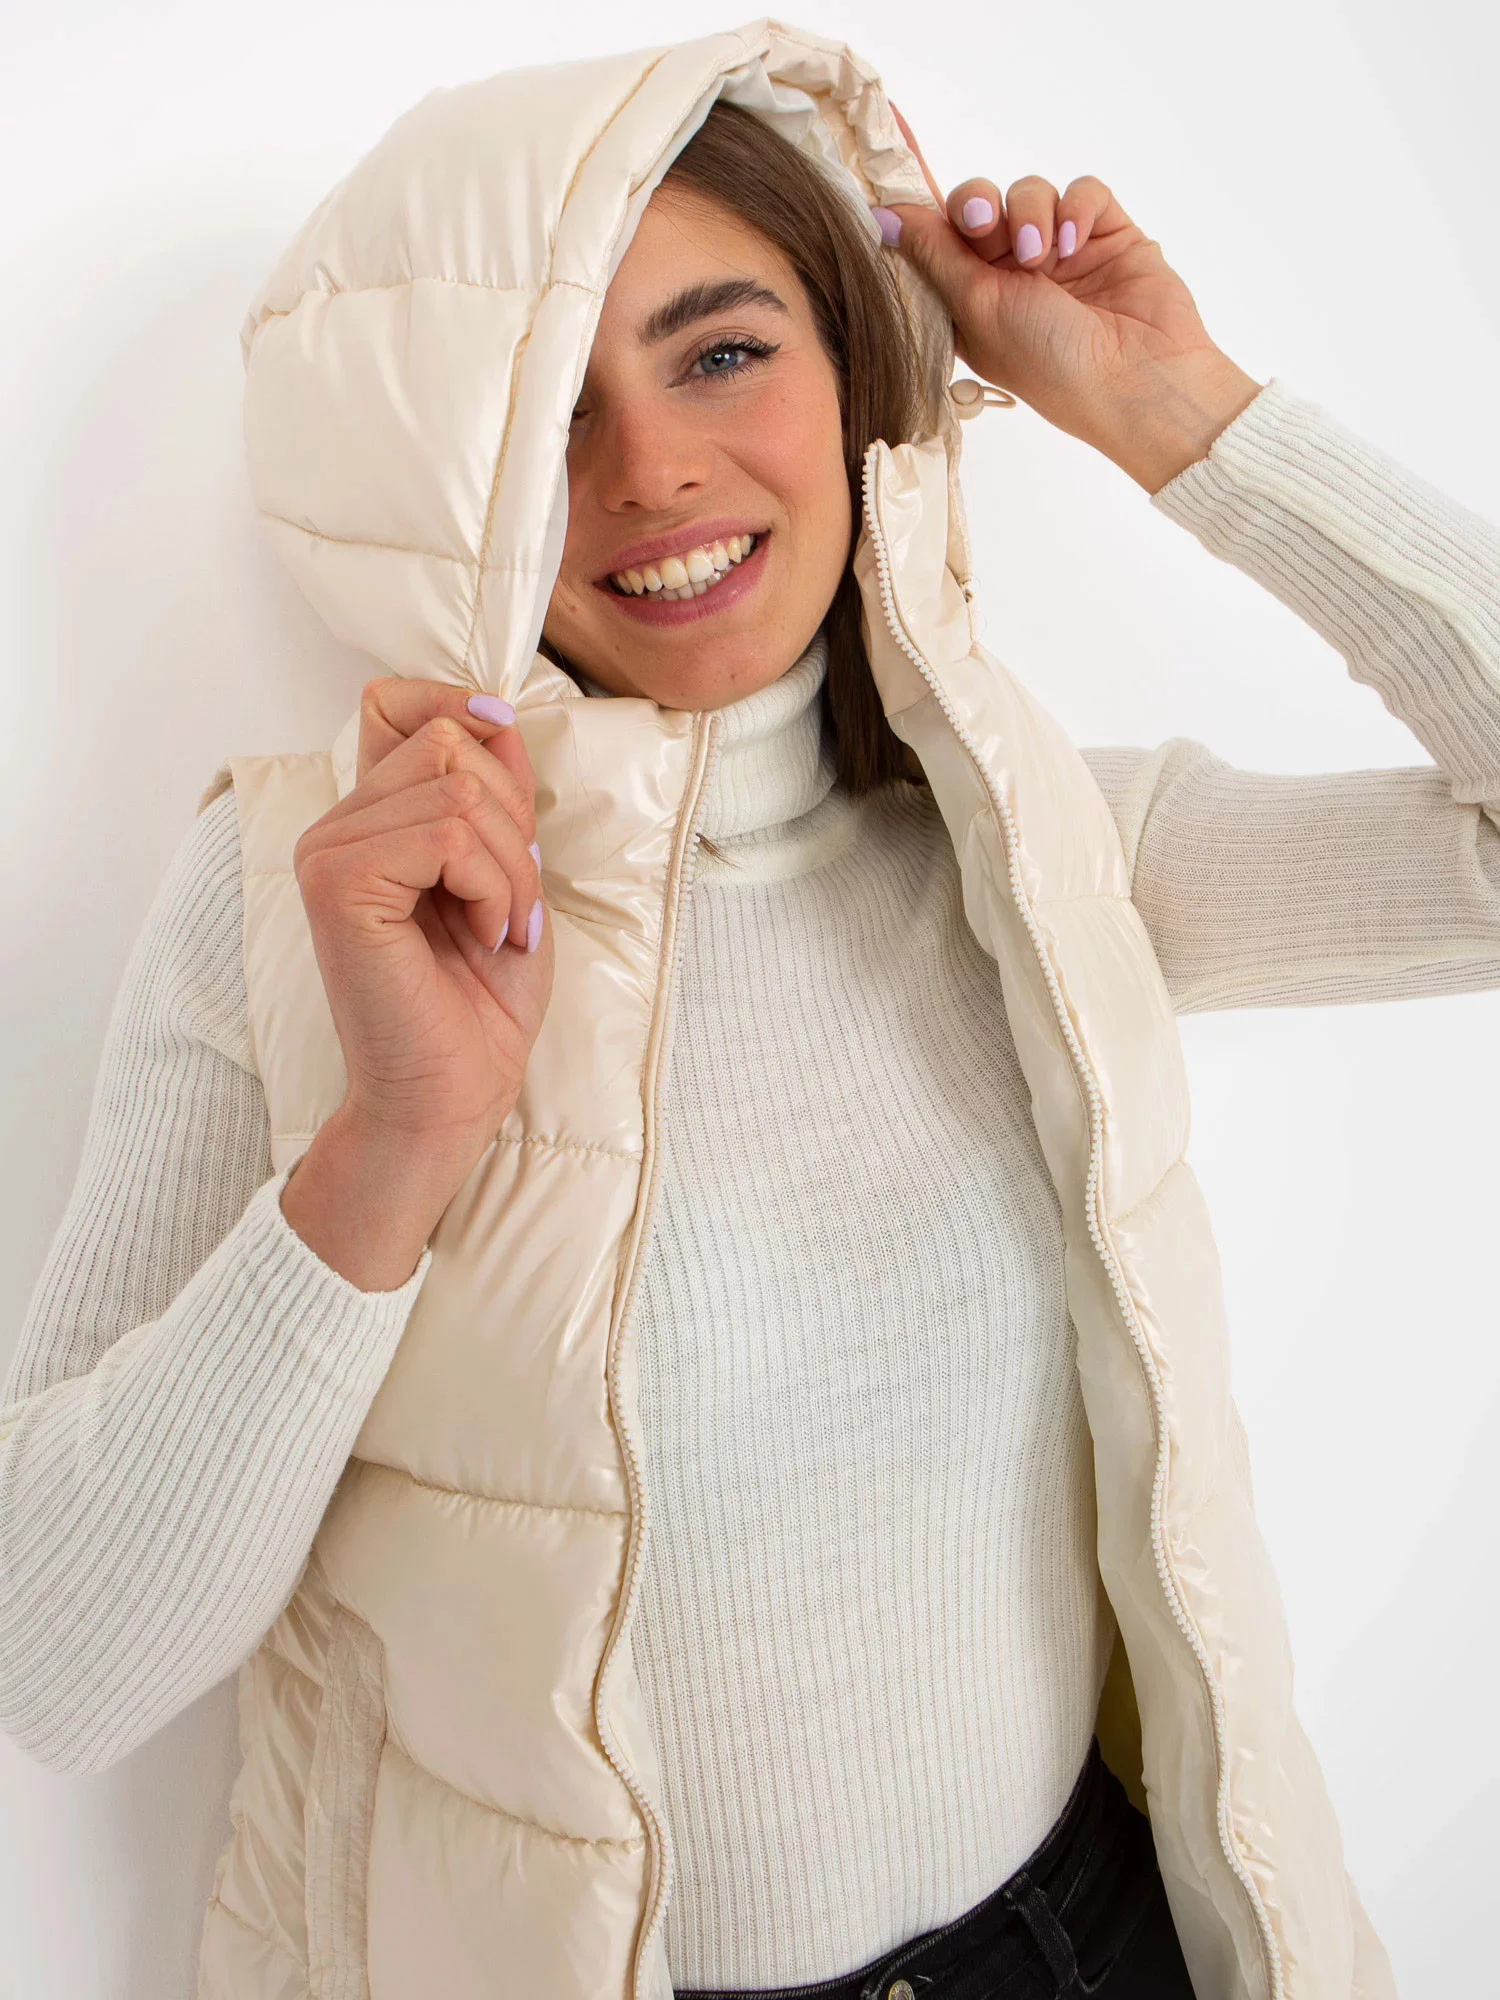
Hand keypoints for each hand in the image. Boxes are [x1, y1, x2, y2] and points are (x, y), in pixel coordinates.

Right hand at [291, 678, 553, 1173]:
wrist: (452, 1095)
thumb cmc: (478, 1002)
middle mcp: (335, 827)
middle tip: (510, 900)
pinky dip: (494, 888)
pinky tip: (482, 937)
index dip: (460, 711)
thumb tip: (495, 714)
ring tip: (499, 927)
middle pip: (448, 743)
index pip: (395, 703)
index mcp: (367, 820)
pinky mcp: (338, 886)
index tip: (505, 760)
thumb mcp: (507, 874)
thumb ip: (494, 794)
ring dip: (511, 867)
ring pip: (458, 790)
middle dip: (512, 820)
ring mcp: (328, 853)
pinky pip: (448, 837)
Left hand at [879, 103, 1262, 490]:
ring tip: (1044, 255)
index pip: (938, 238)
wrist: (1138, 380)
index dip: (921, 203)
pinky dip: (1076, 207)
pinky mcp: (1107, 235)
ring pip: (1030, 192)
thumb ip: (932, 253)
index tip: (897, 150)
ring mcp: (1061, 254)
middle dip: (977, 205)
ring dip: (1031, 212)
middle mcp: (1013, 276)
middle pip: (979, 205)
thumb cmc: (1051, 362)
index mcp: (972, 301)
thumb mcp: (977, 307)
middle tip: (984, 222)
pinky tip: (1075, 241)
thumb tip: (880, 217)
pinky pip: (1082, 191)